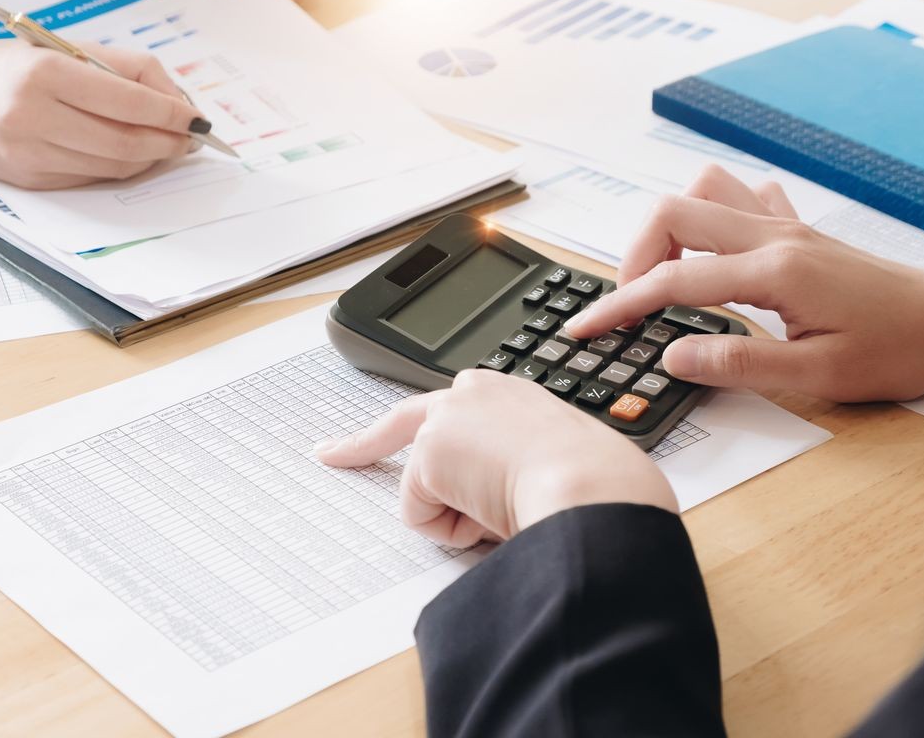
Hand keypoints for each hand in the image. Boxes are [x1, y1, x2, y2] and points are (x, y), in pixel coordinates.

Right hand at [0, 40, 202, 188]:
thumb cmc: (5, 67)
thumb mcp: (61, 50)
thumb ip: (123, 70)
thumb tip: (176, 102)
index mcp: (46, 74)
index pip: (128, 102)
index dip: (171, 114)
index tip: (197, 119)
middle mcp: (35, 116)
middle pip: (126, 142)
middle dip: (168, 143)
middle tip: (190, 139)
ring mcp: (31, 154)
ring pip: (114, 166)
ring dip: (150, 159)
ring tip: (168, 146)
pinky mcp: (30, 180)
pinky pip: (92, 178)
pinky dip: (121, 169)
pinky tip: (133, 156)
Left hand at [316, 370, 676, 547]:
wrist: (596, 487)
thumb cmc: (596, 483)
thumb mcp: (554, 466)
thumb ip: (519, 468)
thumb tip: (503, 504)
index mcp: (511, 395)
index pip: (454, 407)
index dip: (418, 430)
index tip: (397, 432)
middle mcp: (476, 392)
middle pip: (402, 423)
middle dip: (360, 446)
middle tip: (326, 455)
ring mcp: (449, 416)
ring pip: (428, 490)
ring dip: (462, 515)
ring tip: (511, 509)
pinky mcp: (431, 449)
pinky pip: (424, 517)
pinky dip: (455, 531)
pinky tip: (493, 515)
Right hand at [565, 165, 923, 401]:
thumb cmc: (898, 348)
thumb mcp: (819, 375)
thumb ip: (740, 364)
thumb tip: (673, 356)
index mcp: (774, 271)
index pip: (674, 280)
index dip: (620, 305)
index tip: (585, 327)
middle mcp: (773, 236)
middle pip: (673, 212)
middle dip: (633, 256)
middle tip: (628, 305)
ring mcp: (785, 226)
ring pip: (704, 189)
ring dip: (670, 226)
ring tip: (667, 274)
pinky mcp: (796, 230)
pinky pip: (742, 197)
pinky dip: (713, 214)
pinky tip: (715, 249)